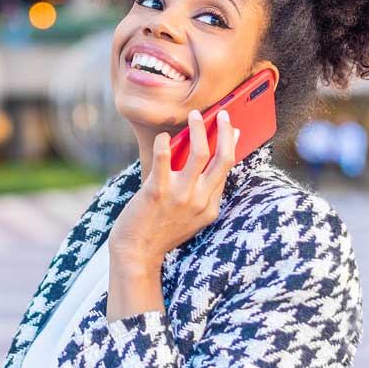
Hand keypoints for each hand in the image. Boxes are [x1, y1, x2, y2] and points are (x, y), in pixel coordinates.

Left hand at [109, 109, 240, 277]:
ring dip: (199, 129)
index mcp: (210, 207)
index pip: (227, 169)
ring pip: (199, 153)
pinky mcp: (157, 191)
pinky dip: (165, 143)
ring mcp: (180, 196)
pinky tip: (163, 136)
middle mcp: (200, 201)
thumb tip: (202, 157)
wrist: (136, 253)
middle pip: (223, 159)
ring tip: (194, 115)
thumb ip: (199, 192)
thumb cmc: (159, 231)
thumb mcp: (189, 216)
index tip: (232, 129)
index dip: (231, 145)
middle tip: (222, 114)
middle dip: (225, 132)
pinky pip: (164, 158)